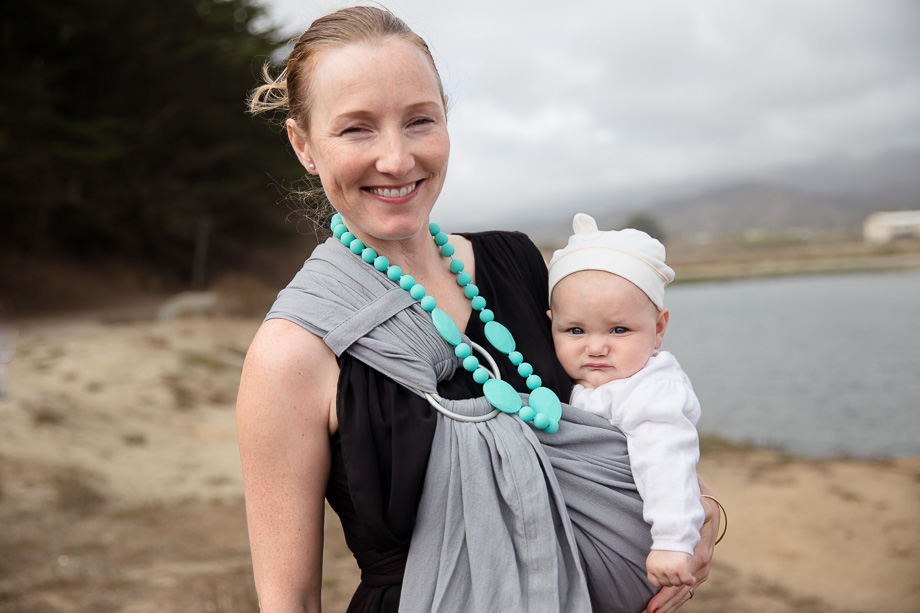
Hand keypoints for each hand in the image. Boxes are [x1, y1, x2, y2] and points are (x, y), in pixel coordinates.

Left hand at [640, 494, 718, 612]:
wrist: (706, 507)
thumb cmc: (696, 507)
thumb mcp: (696, 510)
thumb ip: (689, 521)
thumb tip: (686, 531)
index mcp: (699, 557)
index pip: (680, 584)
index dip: (665, 596)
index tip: (652, 606)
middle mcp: (701, 568)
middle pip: (680, 592)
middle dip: (664, 605)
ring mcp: (699, 571)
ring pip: (683, 594)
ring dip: (667, 606)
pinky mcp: (696, 572)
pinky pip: (685, 590)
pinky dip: (673, 600)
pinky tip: (662, 607)